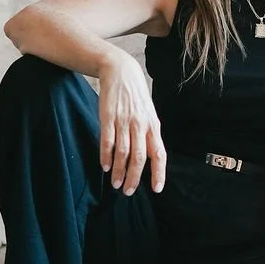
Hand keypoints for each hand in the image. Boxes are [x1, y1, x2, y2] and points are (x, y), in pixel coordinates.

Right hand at [97, 50, 166, 194]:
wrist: (121, 72)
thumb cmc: (136, 98)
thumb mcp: (148, 115)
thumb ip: (149, 135)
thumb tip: (151, 158)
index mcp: (153, 126)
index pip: (159, 154)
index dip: (158, 172)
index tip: (156, 188)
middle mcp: (141, 125)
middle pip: (140, 157)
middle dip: (135, 177)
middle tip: (128, 191)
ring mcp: (124, 121)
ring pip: (123, 152)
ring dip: (119, 171)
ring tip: (115, 184)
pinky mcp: (108, 117)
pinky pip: (108, 140)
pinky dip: (106, 156)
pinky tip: (104, 166)